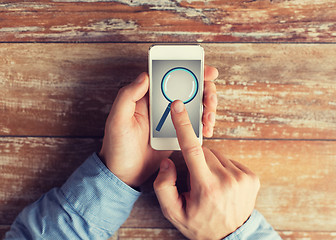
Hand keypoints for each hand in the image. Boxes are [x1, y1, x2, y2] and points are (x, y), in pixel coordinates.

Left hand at [99, 66, 217, 187]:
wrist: (125, 174)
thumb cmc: (117, 147)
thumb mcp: (117, 120)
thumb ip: (127, 96)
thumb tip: (145, 76)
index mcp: (147, 97)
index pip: (169, 76)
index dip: (189, 70)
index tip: (205, 71)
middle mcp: (160, 104)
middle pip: (189, 88)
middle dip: (205, 90)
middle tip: (209, 100)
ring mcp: (171, 119)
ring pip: (195, 105)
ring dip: (207, 108)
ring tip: (209, 119)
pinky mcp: (177, 133)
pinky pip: (194, 124)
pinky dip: (204, 124)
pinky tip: (206, 129)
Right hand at [153, 100, 259, 238]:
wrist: (232, 237)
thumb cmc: (200, 224)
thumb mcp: (173, 212)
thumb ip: (164, 186)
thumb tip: (169, 161)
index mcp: (206, 187)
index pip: (192, 149)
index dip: (183, 125)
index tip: (178, 107)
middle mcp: (227, 179)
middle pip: (204, 151)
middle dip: (196, 160)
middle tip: (196, 180)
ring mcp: (242, 177)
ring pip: (217, 155)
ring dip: (209, 164)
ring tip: (210, 184)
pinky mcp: (252, 176)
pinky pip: (229, 160)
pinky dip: (222, 167)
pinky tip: (221, 183)